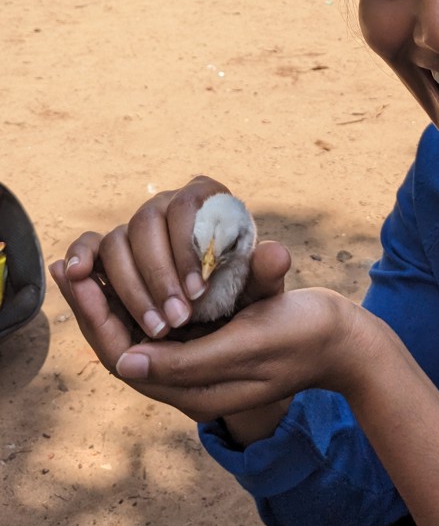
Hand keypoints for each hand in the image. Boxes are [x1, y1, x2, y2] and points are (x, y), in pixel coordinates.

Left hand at [51, 245, 362, 422]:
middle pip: (124, 349)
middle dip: (93, 310)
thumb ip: (191, 357)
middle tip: (70, 268)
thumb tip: (130, 364)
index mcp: (199, 391)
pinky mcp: (210, 346)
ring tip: (85, 267)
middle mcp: (191, 384)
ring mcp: (200, 366)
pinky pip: (158, 328)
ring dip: (109, 304)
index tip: (79, 282)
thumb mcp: (251, 340)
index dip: (98, 322)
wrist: (342, 340)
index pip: (128, 361)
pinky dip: (135, 301)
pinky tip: (124, 272)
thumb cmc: (303, 334)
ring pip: (137, 337)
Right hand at [56, 177, 254, 338]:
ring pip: (116, 242)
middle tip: (177, 319)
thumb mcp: (259, 286)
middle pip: (146, 224)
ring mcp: (136, 226)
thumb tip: (278, 254)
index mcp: (206, 198)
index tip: (200, 291)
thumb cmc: (242, 289)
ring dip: (130, 287)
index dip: (189, 249)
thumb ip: (265, 272)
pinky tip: (74, 276)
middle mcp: (166, 204)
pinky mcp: (111, 252)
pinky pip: (89, 246)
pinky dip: (80, 257)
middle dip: (158, 276)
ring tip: (154, 327)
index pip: (189, 207)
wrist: (221, 306)